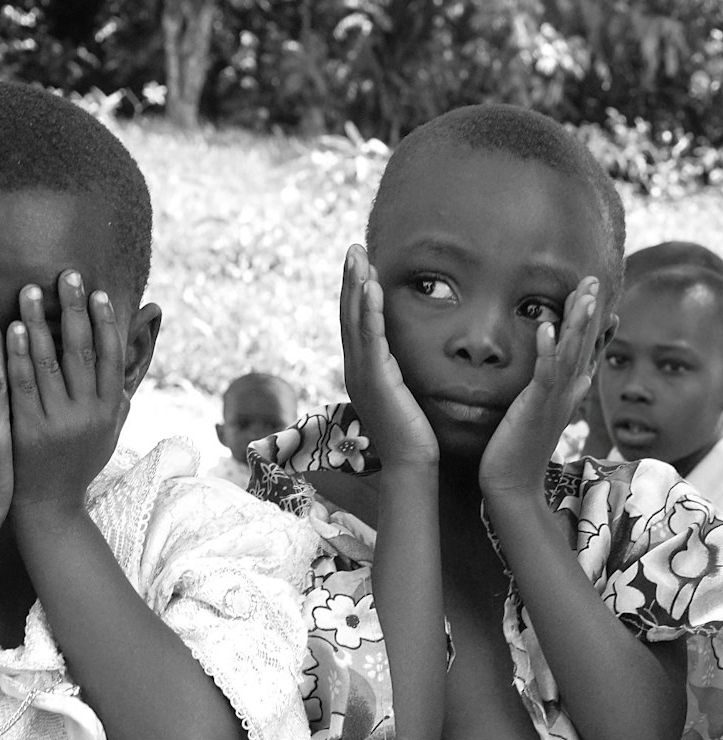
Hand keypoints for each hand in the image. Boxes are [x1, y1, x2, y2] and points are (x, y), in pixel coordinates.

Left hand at [8, 271, 128, 513]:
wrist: (48, 505)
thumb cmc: (77, 462)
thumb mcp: (107, 432)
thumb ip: (116, 394)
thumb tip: (133, 352)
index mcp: (108, 410)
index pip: (109, 357)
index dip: (104, 321)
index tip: (95, 291)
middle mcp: (87, 415)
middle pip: (81, 352)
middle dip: (74, 310)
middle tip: (66, 275)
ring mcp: (56, 423)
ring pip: (48, 363)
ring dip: (39, 323)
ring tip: (30, 291)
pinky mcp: (27, 429)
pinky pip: (20, 383)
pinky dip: (14, 353)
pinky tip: (7, 328)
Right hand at [340, 244, 438, 473]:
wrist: (413, 465)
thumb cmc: (414, 436)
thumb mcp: (405, 396)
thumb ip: (399, 375)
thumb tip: (405, 362)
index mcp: (363, 373)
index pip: (356, 324)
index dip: (355, 293)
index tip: (360, 265)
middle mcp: (356, 371)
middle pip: (349, 316)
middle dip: (350, 280)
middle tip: (353, 248)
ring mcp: (362, 376)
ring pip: (355, 322)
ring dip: (356, 286)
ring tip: (358, 257)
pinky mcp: (376, 381)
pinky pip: (371, 338)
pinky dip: (370, 310)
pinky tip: (372, 286)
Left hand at [478, 276, 598, 497]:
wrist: (513, 486)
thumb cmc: (522, 453)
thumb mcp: (544, 417)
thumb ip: (561, 394)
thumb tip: (583, 380)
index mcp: (566, 395)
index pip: (584, 354)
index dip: (593, 327)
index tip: (602, 301)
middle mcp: (565, 395)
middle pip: (581, 347)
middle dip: (588, 313)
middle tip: (594, 281)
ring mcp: (553, 401)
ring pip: (570, 355)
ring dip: (577, 324)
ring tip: (584, 295)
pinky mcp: (535, 409)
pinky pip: (544, 375)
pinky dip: (546, 351)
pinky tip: (546, 328)